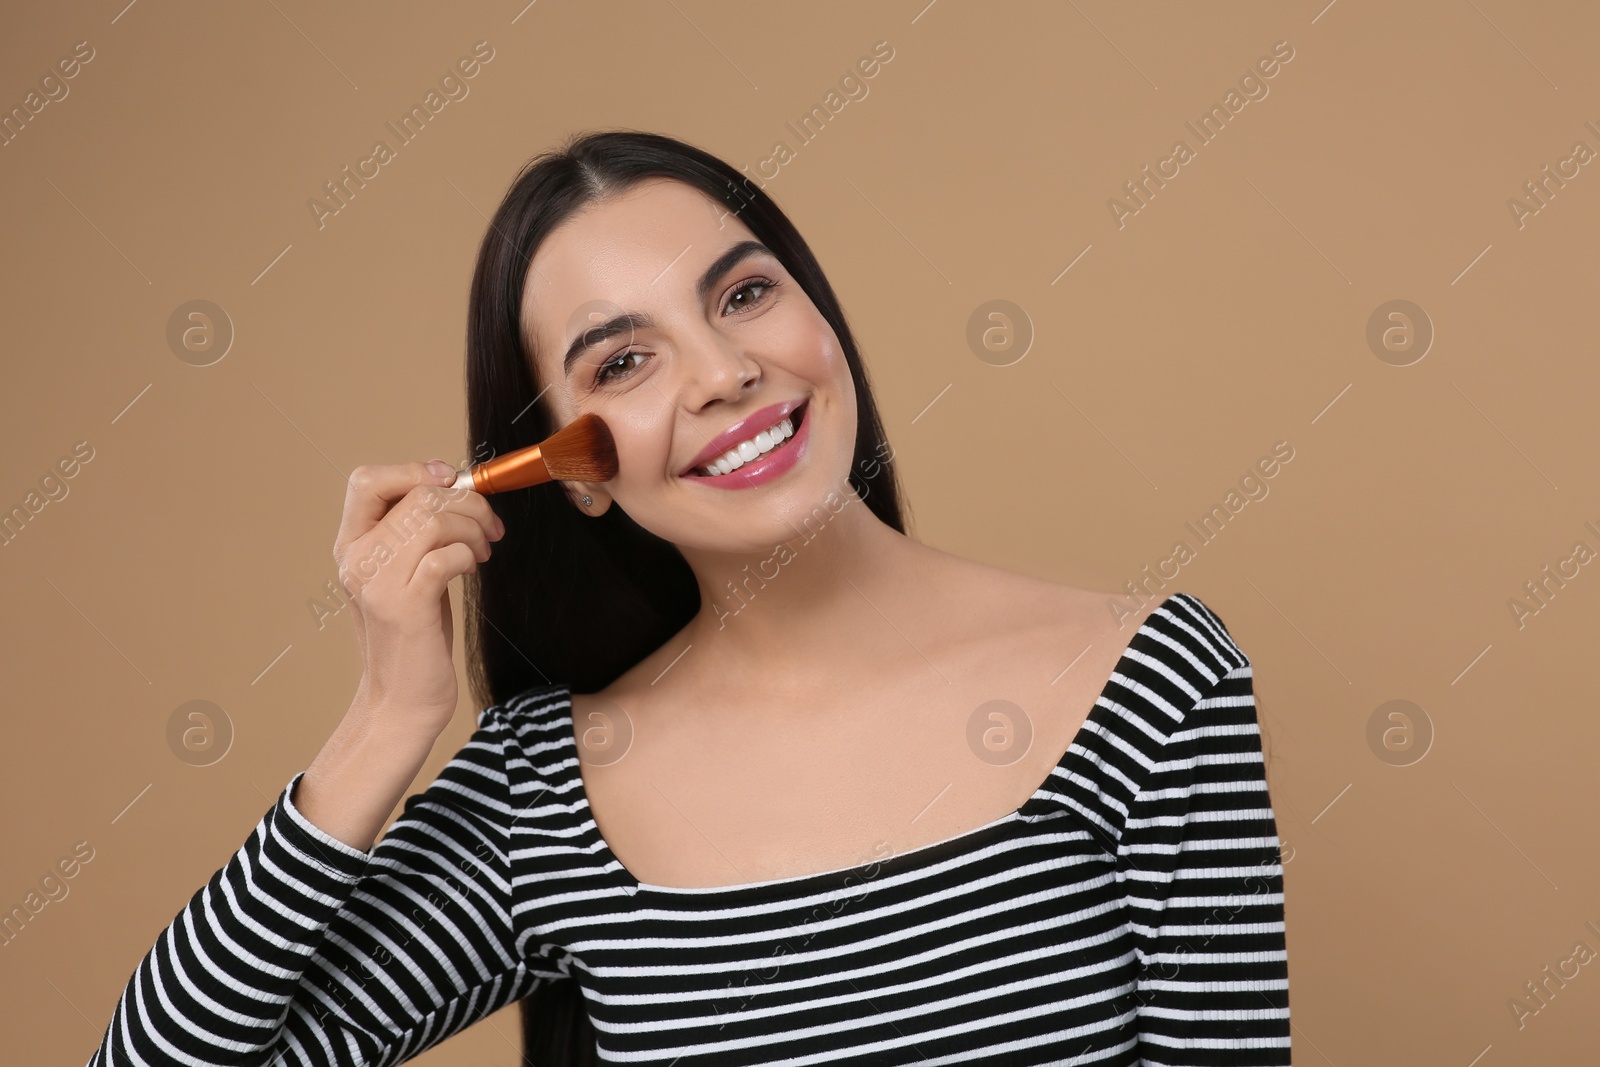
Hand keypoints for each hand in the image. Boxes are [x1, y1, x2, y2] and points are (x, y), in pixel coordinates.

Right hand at [332, 460, 503, 739]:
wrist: (404, 698)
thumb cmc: (415, 632)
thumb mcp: (406, 572)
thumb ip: (415, 531)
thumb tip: (453, 485)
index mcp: (351, 545)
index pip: (366, 480)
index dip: (413, 470)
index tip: (450, 482)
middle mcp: (356, 559)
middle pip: (418, 496)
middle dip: (467, 503)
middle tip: (489, 527)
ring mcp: (377, 583)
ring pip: (434, 519)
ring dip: (473, 528)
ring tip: (483, 550)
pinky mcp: (405, 606)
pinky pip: (445, 555)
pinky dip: (468, 555)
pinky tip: (471, 569)